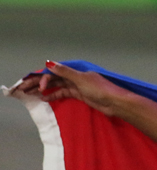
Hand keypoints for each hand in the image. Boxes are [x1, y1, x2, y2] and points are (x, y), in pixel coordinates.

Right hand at [14, 61, 131, 116]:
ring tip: (31, 94)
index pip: (53, 71)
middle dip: (38, 83)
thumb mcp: (81, 79)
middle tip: (24, 89)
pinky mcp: (80, 95)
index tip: (36, 86)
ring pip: (56, 85)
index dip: (42, 77)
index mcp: (75, 70)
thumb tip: (49, 63)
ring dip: (44, 89)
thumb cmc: (101, 90)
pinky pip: (63, 93)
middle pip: (53, 78)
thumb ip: (65, 72)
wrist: (116, 103)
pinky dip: (54, 95)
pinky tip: (44, 98)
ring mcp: (77, 85)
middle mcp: (74, 76)